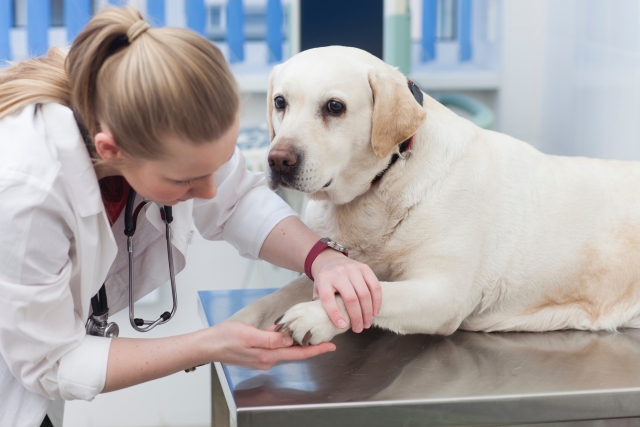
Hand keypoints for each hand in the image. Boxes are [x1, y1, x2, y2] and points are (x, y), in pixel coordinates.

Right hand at [210, 321, 334, 369]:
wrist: (208, 345)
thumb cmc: (226, 338)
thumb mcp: (249, 335)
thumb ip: (270, 339)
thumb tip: (289, 339)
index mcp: (268, 356)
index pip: (298, 354)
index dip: (316, 350)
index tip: (331, 346)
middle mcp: (268, 359)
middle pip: (295, 352)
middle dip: (311, 345)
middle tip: (326, 336)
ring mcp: (262, 356)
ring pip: (285, 348)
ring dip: (297, 340)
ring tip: (310, 331)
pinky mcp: (257, 351)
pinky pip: (275, 345)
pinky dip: (283, 339)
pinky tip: (286, 330)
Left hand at [311, 249, 381, 332]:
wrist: (330, 259)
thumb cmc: (325, 280)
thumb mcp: (317, 290)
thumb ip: (320, 304)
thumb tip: (325, 323)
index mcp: (323, 279)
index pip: (328, 299)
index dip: (335, 314)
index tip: (342, 326)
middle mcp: (338, 273)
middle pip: (350, 298)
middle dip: (356, 317)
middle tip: (358, 329)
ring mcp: (353, 269)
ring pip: (364, 294)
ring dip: (368, 312)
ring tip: (367, 324)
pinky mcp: (365, 268)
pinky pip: (374, 286)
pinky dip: (377, 301)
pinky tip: (375, 312)